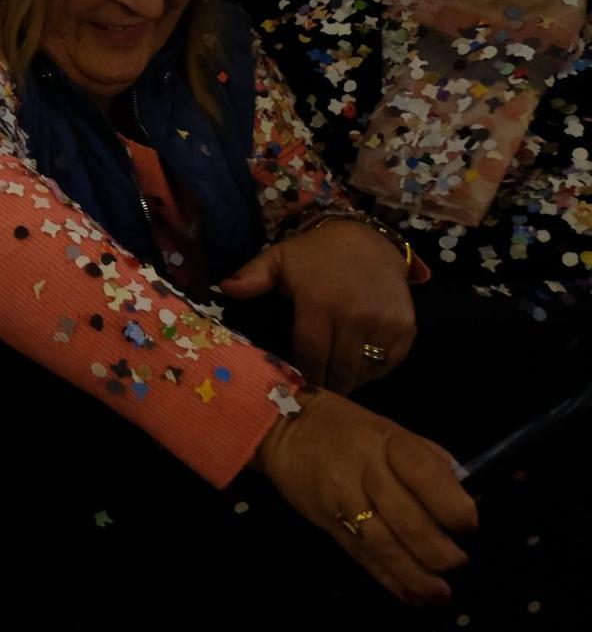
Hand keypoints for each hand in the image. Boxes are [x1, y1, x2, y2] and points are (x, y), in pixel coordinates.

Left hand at [220, 217, 414, 393]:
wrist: (367, 239)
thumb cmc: (315, 255)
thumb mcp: (279, 259)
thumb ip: (252, 277)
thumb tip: (225, 288)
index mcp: (319, 304)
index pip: (310, 355)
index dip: (304, 375)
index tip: (296, 388)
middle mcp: (354, 316)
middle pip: (338, 369)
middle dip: (326, 384)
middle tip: (316, 391)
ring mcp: (384, 323)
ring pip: (364, 371)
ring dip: (350, 380)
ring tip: (335, 380)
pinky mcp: (406, 328)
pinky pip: (388, 363)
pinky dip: (373, 369)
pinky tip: (358, 365)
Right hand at [256, 389, 475, 603]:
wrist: (280, 426)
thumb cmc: (343, 427)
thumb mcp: (388, 428)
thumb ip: (426, 457)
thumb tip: (464, 491)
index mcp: (387, 441)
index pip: (425, 475)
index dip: (452, 507)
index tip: (468, 526)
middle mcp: (365, 470)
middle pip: (406, 519)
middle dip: (438, 551)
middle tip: (458, 564)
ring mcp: (341, 499)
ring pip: (383, 545)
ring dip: (416, 575)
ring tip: (440, 593)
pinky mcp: (326, 523)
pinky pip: (361, 556)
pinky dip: (388, 579)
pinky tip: (411, 595)